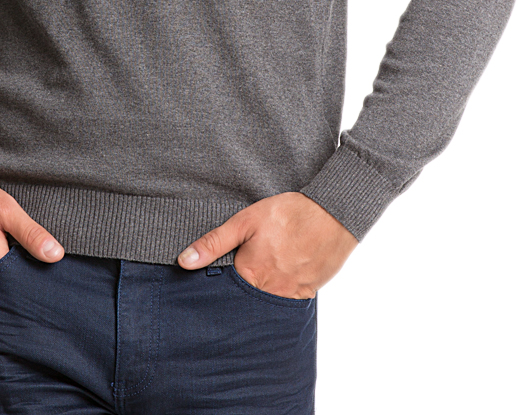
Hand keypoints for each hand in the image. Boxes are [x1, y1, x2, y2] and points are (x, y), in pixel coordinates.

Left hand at [177, 192, 356, 298]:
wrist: (333, 214)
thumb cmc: (288, 214)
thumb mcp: (245, 221)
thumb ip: (214, 243)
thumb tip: (184, 262)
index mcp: (250, 274)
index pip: (224, 291)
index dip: (218, 284)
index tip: (216, 276)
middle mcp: (270, 292)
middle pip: (245, 301)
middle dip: (239, 292)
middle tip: (246, 268)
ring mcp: (290, 296)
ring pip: (266, 303)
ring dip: (260, 292)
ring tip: (264, 270)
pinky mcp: (307, 294)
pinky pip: (287, 302)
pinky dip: (280, 292)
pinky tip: (281, 272)